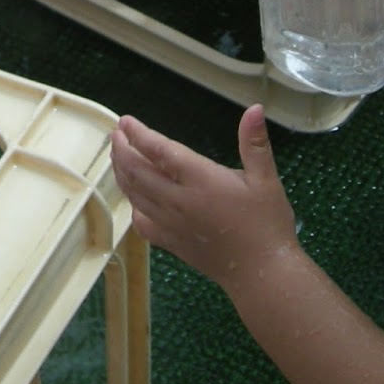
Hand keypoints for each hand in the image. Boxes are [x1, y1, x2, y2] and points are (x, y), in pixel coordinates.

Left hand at [111, 105, 299, 291]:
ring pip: (135, 193)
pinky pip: (140, 222)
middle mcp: (179, 200)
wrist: (263, 274)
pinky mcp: (170, 242)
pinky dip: (132, 204)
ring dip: (121, 172)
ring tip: (117, 155)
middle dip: (122, 149)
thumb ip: (255, 143)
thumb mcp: (267, 180)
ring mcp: (171, 223)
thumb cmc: (267, 224)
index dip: (139, 134)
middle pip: (138, 170)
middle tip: (116, 134)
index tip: (125, 121)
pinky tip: (133, 197)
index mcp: (200, 180)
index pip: (159, 150)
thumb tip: (256, 108)